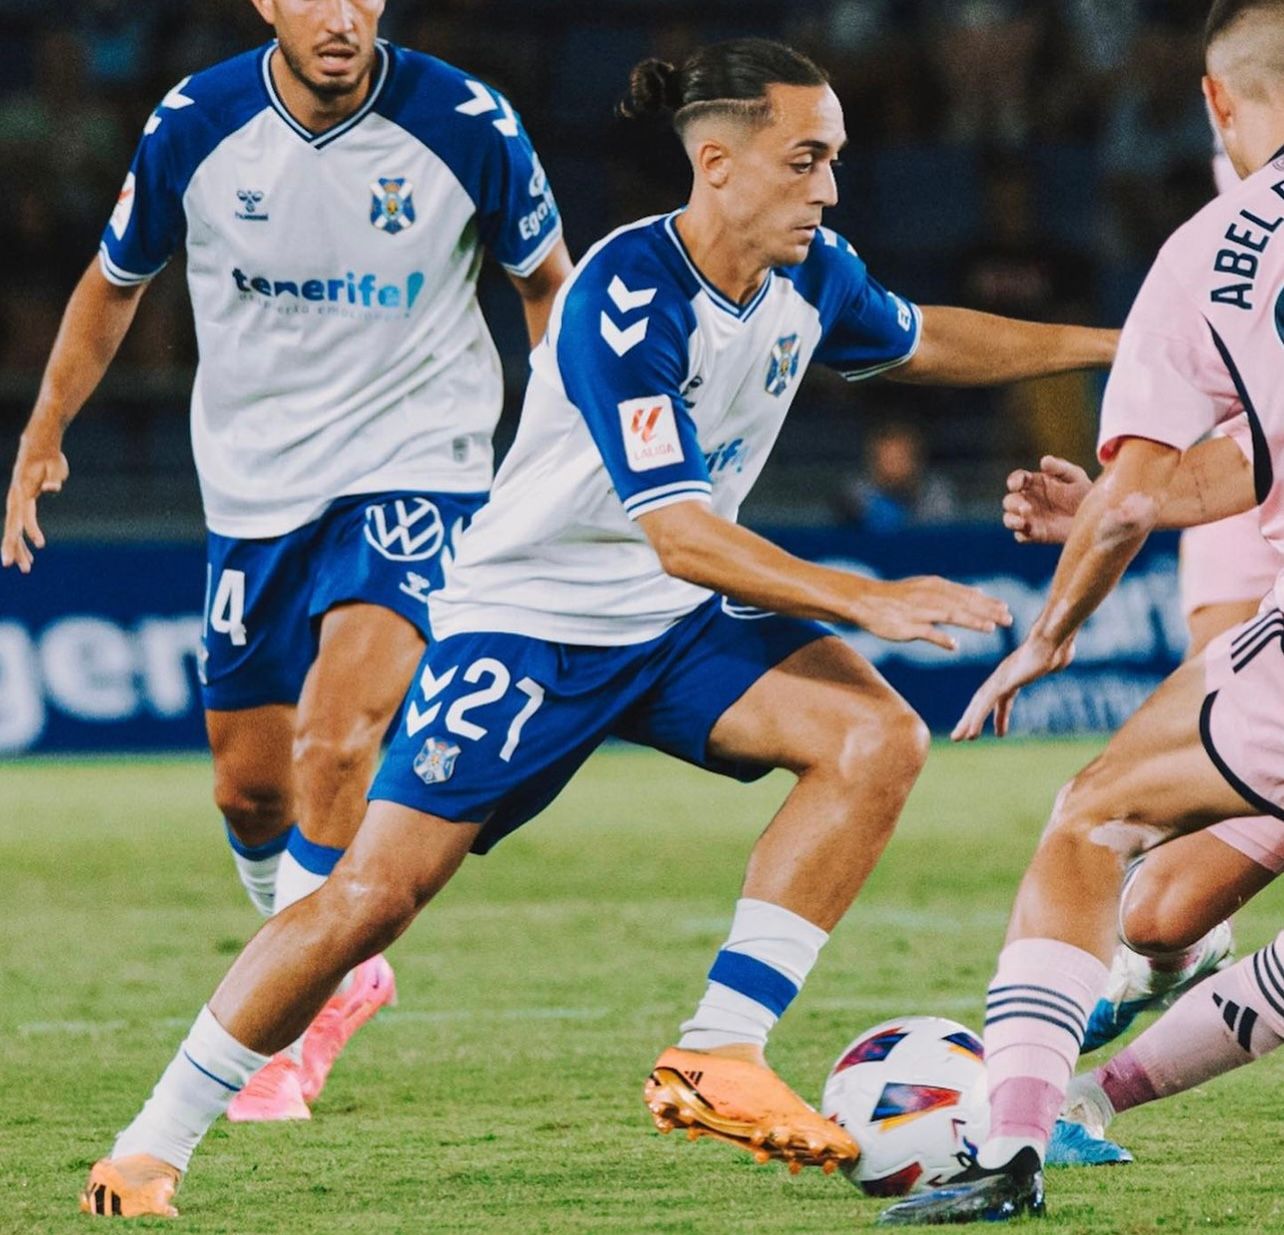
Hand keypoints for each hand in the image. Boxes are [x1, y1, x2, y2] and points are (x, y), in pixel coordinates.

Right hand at [3, 429, 68, 571]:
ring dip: (18, 549)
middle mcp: (15, 499)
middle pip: (12, 526)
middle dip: (11, 547)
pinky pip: (19, 526)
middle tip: (11, 565)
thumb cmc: (49, 458)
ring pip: (14, 529)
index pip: (25, 516)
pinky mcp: (20, 504)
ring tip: (26, 568)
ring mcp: (15, 502)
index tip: (41, 546)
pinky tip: (30, 554)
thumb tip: (53, 487)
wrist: (37, 448)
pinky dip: (23, 540)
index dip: (31, 531)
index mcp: (23, 492)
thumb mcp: (56, 467)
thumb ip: (53, 479)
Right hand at [850, 575, 1011, 650]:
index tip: (1006, 609)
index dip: (987, 602)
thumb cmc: (898, 596)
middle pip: (963, 604)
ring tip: (990, 628)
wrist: (866, 601)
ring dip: (970, 621)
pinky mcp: (907, 626)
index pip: (966, 594)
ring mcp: (919, 611)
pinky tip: (954, 645)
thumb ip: (953, 591)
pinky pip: (926, 632)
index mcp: (936, 587)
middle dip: (986, 612)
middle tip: (1008, 619)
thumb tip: (979, 591)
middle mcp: (930, 597)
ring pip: (949, 615)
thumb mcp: (926, 586)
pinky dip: (940, 638)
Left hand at [951, 634, 1074, 739]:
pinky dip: (977, 719)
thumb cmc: (1056, 646)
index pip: (997, 697)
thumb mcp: (1053, 659)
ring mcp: (1000, 680)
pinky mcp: (1002, 684)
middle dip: (971, 718)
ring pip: (979, 705)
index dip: (993, 713)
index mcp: (1011, 675)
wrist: (1053, 639)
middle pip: (982, 701)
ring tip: (958, 739)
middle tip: (960, 735)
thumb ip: (1051, 663)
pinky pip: (986, 705)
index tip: (997, 729)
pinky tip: (971, 732)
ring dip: (968, 722)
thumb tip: (1057, 661)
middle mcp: (1001, 678)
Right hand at [1002, 456, 1091, 543]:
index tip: (1018, 484)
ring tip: (1023, 522)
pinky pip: (1021, 536)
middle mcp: (1027, 500)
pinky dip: (1022, 534)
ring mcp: (1030, 518)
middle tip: (1026, 507)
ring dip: (1012, 520)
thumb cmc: (1083, 491)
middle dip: (1014, 504)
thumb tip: (1043, 460)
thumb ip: (1059, 467)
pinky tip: (1031, 532)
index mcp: (1033, 483)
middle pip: (1010, 501)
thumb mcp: (1074, 476)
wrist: (1095, 515)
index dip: (1013, 481)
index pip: (1016, 479)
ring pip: (1009, 519)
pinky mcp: (1035, 534)